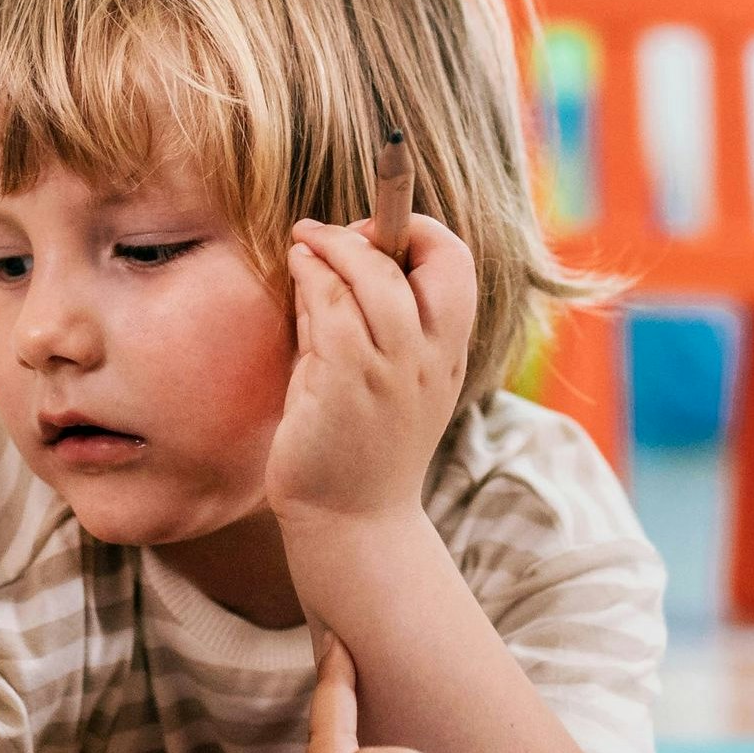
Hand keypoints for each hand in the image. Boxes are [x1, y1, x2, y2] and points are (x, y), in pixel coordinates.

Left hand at [267, 213, 475, 528]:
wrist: (351, 523)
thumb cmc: (356, 445)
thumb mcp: (381, 376)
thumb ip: (364, 319)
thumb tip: (327, 257)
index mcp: (448, 354)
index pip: (457, 265)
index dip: (418, 232)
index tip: (373, 234)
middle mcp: (431, 359)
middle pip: (432, 261)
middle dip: (377, 229)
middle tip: (332, 233)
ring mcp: (393, 371)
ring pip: (376, 278)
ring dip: (336, 246)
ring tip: (305, 241)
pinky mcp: (347, 382)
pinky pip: (333, 307)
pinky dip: (313, 275)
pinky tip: (296, 268)